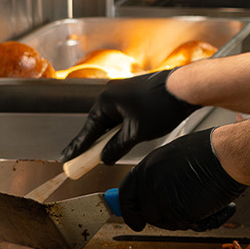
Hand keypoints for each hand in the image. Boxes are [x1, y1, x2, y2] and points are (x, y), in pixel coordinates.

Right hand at [58, 69, 198, 165]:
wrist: (184, 89)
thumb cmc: (160, 106)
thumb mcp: (135, 133)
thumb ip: (116, 148)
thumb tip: (105, 158)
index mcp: (106, 101)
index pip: (87, 130)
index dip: (77, 147)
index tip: (65, 158)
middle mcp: (111, 94)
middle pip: (97, 124)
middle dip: (91, 143)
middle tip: (79, 159)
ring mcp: (123, 93)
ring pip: (111, 120)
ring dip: (108, 136)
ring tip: (101, 153)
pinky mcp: (134, 95)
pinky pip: (121, 115)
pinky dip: (119, 128)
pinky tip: (121, 138)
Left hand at [115, 129, 246, 230]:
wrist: (229, 154)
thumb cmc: (213, 152)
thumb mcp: (177, 158)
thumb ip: (163, 176)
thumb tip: (156, 195)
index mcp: (150, 164)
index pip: (127, 193)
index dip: (130, 211)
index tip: (136, 222)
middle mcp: (151, 180)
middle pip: (148, 213)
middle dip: (166, 218)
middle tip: (186, 211)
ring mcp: (162, 195)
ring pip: (168, 222)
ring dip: (186, 218)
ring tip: (204, 200)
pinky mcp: (178, 209)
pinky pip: (187, 225)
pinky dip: (203, 220)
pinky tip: (214, 203)